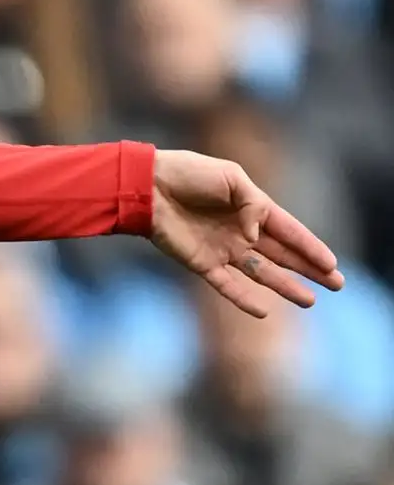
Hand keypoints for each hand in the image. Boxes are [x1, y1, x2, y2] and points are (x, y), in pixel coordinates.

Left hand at [151, 149, 345, 316]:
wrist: (147, 184)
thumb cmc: (189, 173)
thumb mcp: (231, 177)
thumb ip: (253, 205)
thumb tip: (257, 236)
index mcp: (251, 208)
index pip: (289, 231)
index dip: (311, 247)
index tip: (333, 263)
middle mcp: (241, 232)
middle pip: (282, 255)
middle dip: (309, 270)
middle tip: (337, 284)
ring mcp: (222, 249)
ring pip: (261, 273)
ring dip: (285, 286)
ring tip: (310, 301)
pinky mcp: (200, 262)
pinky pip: (226, 285)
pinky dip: (244, 298)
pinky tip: (264, 311)